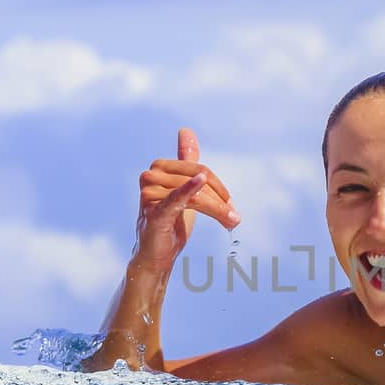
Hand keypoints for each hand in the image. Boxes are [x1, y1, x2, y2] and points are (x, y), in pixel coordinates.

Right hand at [134, 128, 239, 268]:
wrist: (157, 254)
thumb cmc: (171, 221)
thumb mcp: (183, 188)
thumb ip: (186, 160)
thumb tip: (186, 130)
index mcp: (160, 167)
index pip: (200, 170)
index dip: (218, 187)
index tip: (230, 205)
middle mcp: (151, 175)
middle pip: (199, 180)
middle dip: (220, 200)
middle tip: (235, 218)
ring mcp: (149, 193)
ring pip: (196, 195)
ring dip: (217, 210)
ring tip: (232, 222)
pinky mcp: (153, 211)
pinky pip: (174, 199)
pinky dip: (188, 190)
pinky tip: (199, 182)